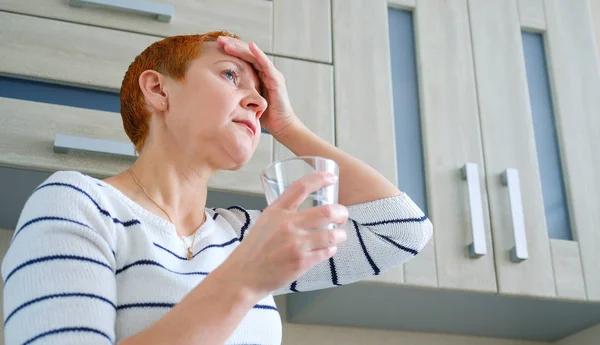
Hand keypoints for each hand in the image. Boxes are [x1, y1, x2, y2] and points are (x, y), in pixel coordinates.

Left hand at [216, 36, 300, 137]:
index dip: (230, 51)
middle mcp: (265, 72)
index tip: (216, 46)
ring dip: (241, 48)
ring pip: (255, 56)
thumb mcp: (246, 101)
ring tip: (228, 43)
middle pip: (247, 54)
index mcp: (257, 75)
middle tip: (219, 40)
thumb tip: (217, 92)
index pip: (243, 59)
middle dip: (233, 46)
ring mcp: (272, 74)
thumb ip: (237, 93)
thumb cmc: (264, 116)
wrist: (281, 126)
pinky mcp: (276, 80)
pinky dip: (259, 55)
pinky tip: (252, 46)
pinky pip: (267, 65)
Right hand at [219, 172, 348, 297]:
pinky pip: (327, 251)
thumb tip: (305, 210)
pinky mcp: (302, 262)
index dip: (320, 179)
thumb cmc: (253, 250)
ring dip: (340, 234)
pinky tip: (327, 249)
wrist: (244, 276)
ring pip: (332, 234)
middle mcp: (287, 225)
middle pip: (326, 211)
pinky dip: (331, 249)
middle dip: (341, 212)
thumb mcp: (264, 222)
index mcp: (276, 211)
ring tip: (339, 235)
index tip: (332, 178)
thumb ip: (283, 213)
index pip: (301, 187)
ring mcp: (296, 244)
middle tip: (342, 215)